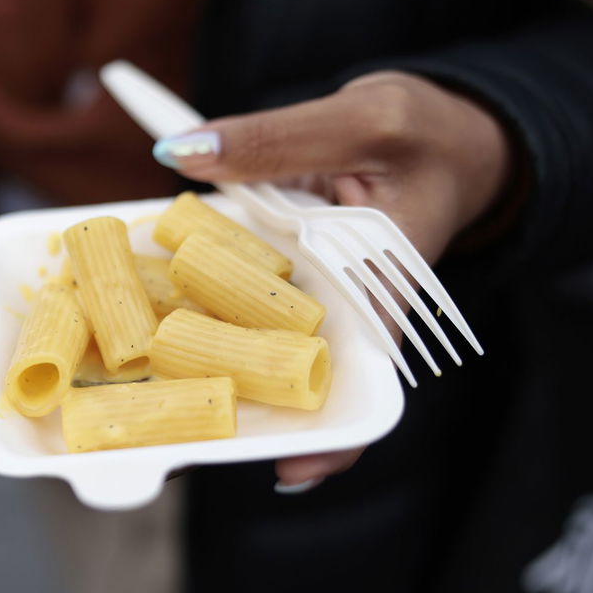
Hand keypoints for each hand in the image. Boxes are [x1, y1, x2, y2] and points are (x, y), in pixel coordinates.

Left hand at [155, 71, 513, 489]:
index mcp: (387, 281)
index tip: (287, 470)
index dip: (330, 435)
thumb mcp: (357, 122)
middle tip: (172, 446)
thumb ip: (275, 139)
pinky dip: (202, 298)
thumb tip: (183, 152)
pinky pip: (244, 296)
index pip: (365, 376)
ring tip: (146, 397)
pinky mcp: (292, 275)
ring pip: (261, 341)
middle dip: (244, 408)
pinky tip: (152, 311)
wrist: (445, 136)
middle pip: (299, 373)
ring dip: (208, 362)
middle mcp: (349, 304)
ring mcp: (318, 295)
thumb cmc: (426, 132)